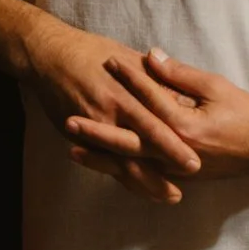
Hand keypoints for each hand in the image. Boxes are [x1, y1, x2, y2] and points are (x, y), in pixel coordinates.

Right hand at [16, 18, 201, 202]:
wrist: (51, 57)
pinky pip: (105, 162)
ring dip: (147, 181)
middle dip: (167, 165)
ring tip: (171, 196)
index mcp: (127, 92)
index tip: (197, 160)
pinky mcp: (79, 136)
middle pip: (143, 145)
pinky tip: (140, 189)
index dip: (176, 143)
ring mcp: (94, 127)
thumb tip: (183, 92)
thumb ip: (156, 77)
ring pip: (124, 161)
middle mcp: (111, 112)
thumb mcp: (130, 58)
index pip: (157, 123)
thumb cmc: (95, 53)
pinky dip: (123, 178)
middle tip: (192, 180)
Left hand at [67, 47, 248, 179]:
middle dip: (98, 128)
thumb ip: (180, 75)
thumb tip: (151, 56)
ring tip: (72, 147)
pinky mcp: (178, 177)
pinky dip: (121, 172)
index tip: (107, 62)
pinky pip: (144, 177)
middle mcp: (176, 150)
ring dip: (101, 156)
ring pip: (131, 163)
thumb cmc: (246, 114)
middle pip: (129, 139)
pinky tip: (103, 167)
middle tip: (69, 118)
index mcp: (185, 125)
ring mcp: (176, 168)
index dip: (128, 78)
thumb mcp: (216, 87)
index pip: (149, 98)